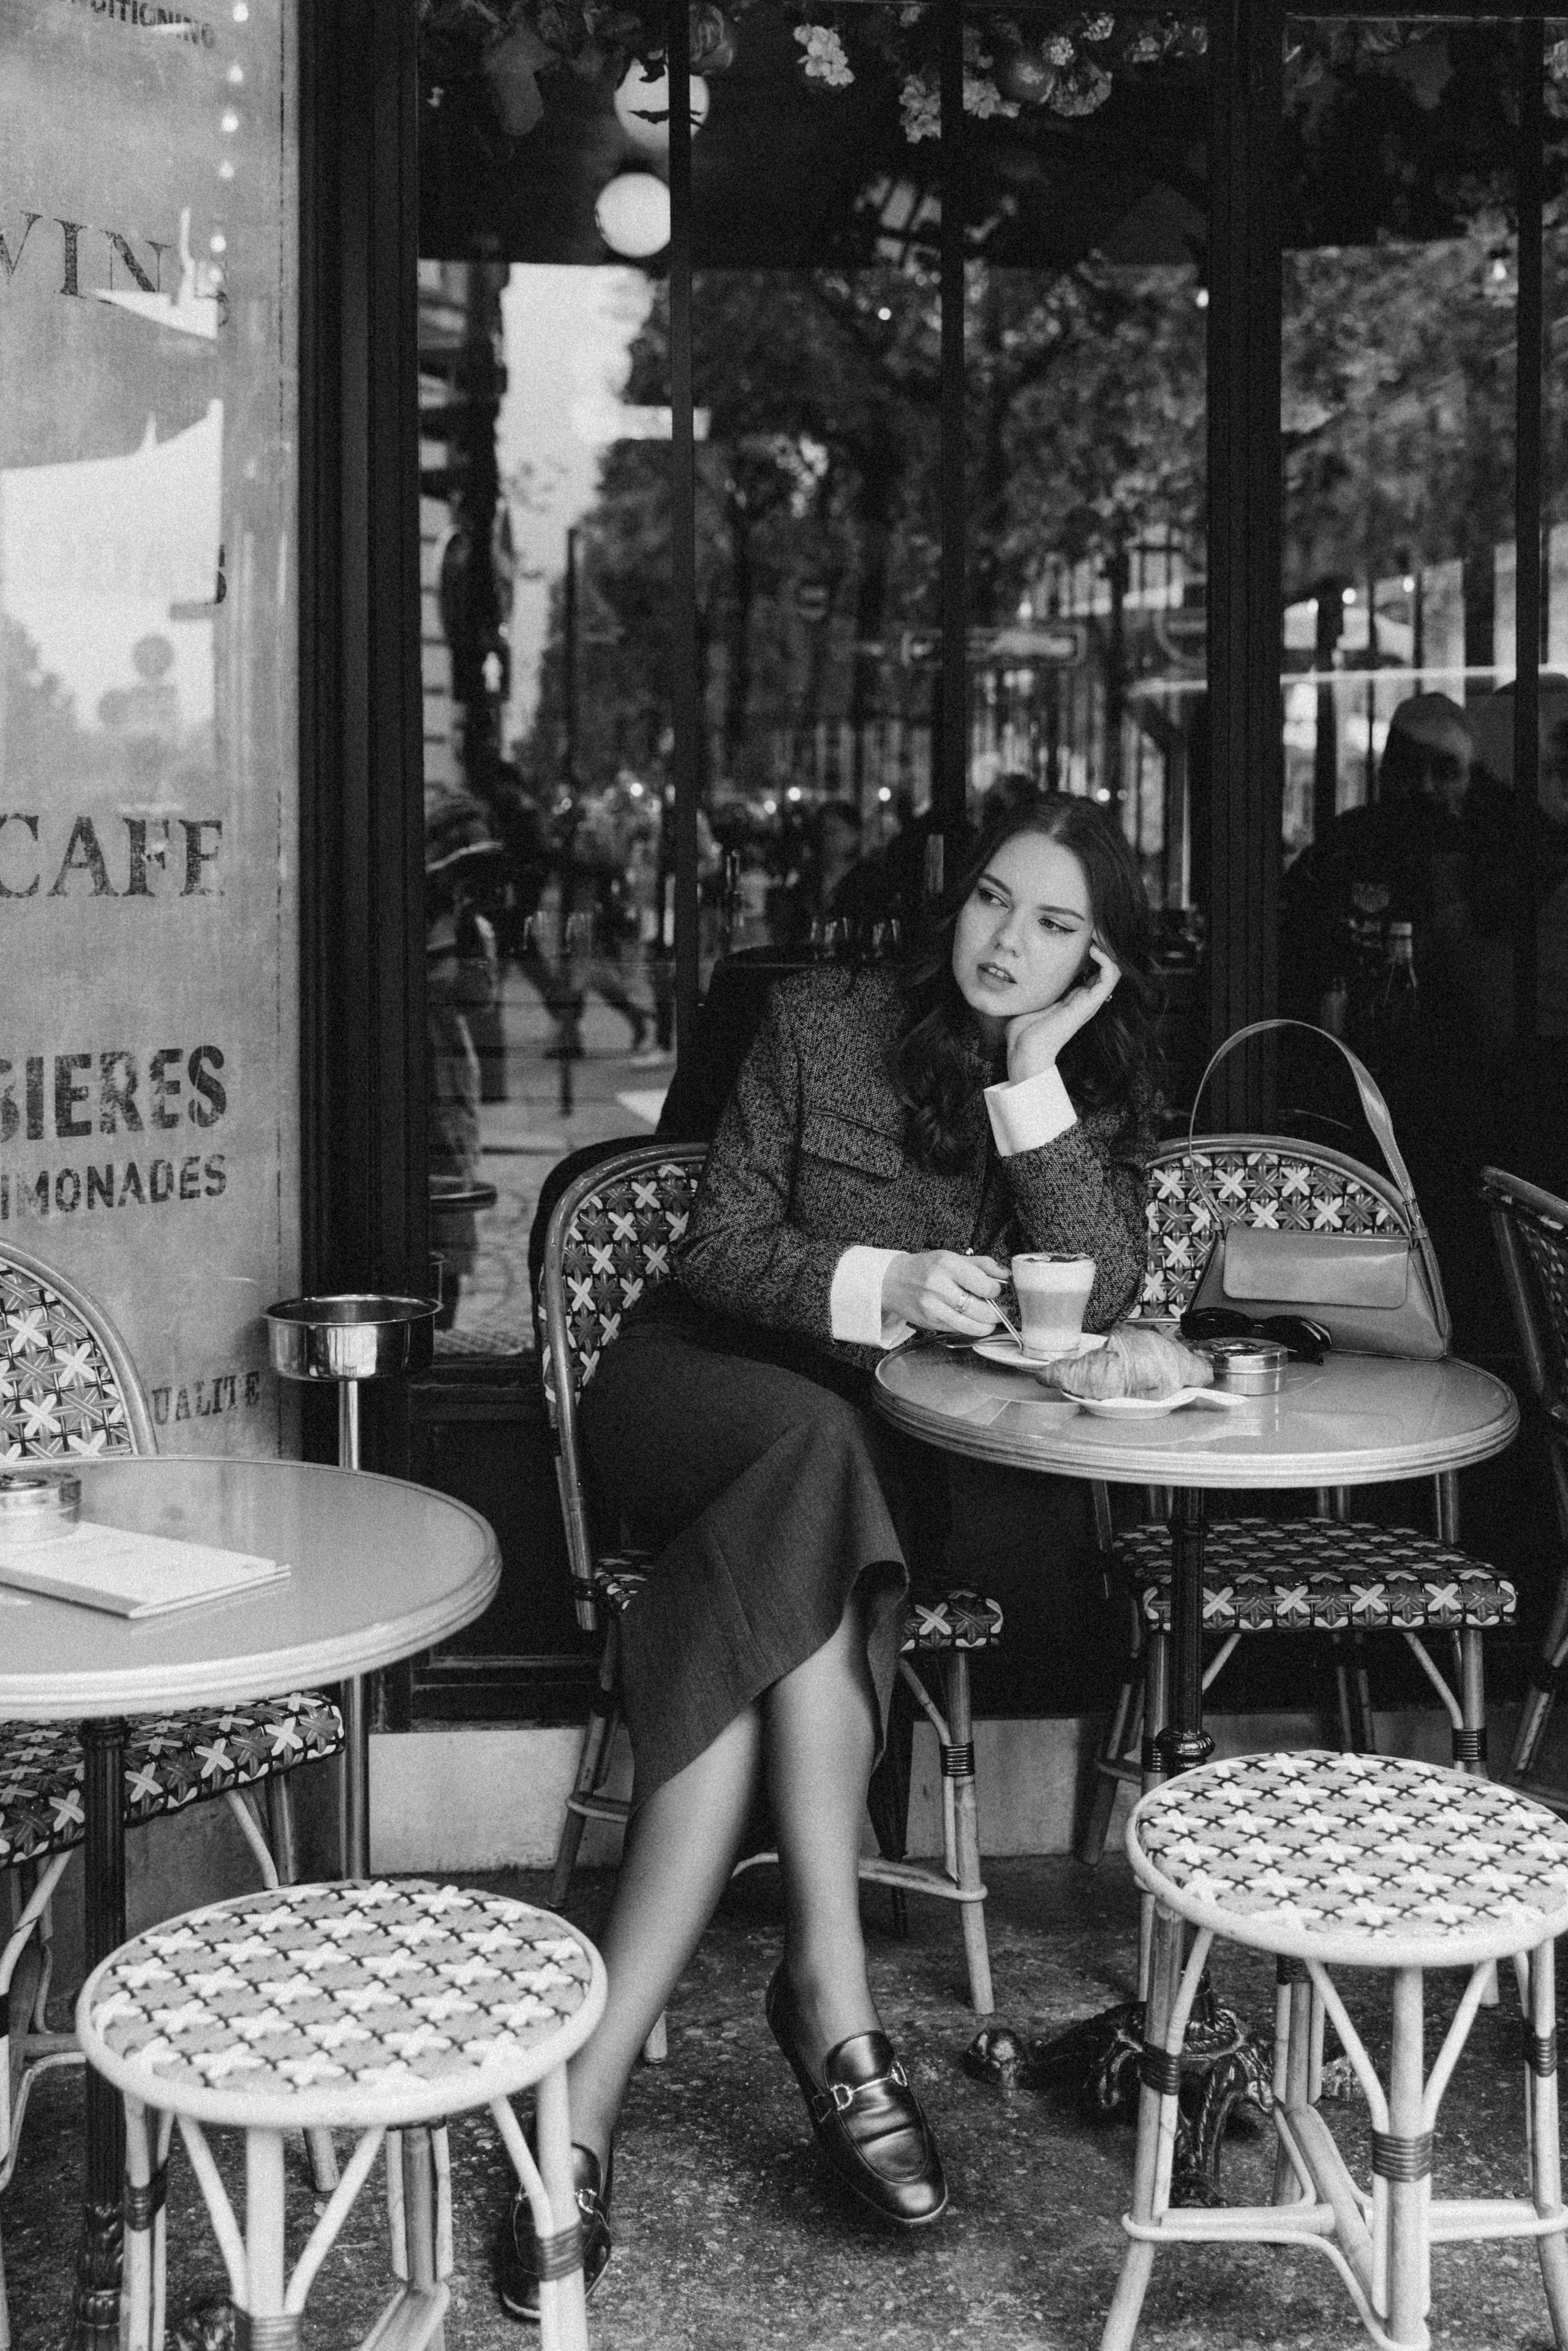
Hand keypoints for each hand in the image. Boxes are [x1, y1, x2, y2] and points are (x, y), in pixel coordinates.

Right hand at [883, 1250, 1009, 1337]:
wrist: (892, 1281)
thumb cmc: (924, 1268)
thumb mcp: (953, 1257)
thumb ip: (982, 1265)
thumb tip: (1006, 1275)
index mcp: (947, 1265)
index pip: (986, 1286)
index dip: (996, 1290)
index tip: (994, 1289)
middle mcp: (939, 1286)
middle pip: (983, 1310)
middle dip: (997, 1311)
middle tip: (999, 1307)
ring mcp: (933, 1308)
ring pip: (974, 1326)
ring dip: (988, 1324)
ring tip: (989, 1317)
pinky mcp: (931, 1323)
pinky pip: (961, 1330)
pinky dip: (972, 1328)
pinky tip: (971, 1319)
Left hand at [1005, 941, 1120, 1082]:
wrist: (1025, 1049)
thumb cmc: (1023, 1029)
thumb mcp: (1029, 997)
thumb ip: (1031, 982)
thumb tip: (1017, 965)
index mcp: (1073, 996)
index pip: (1093, 968)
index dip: (1092, 949)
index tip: (1082, 932)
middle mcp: (1085, 998)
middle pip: (1105, 967)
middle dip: (1102, 945)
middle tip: (1093, 928)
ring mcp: (1089, 1001)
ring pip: (1113, 970)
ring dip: (1107, 950)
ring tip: (1096, 936)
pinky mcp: (1089, 1004)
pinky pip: (1110, 978)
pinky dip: (1106, 960)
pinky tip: (1093, 950)